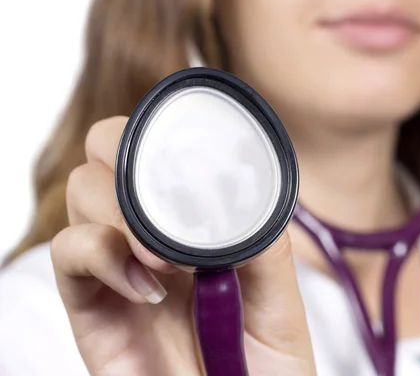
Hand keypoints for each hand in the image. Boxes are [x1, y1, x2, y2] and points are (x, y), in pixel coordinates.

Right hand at [51, 116, 315, 375]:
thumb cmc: (264, 365)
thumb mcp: (279, 302)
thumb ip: (266, 247)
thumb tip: (245, 194)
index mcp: (195, 223)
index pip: (161, 150)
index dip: (167, 137)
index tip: (198, 163)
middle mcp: (150, 234)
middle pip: (109, 153)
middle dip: (133, 161)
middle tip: (176, 211)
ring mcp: (116, 266)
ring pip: (82, 191)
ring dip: (125, 212)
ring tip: (169, 261)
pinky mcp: (89, 306)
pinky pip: (68, 253)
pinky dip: (102, 255)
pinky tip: (147, 288)